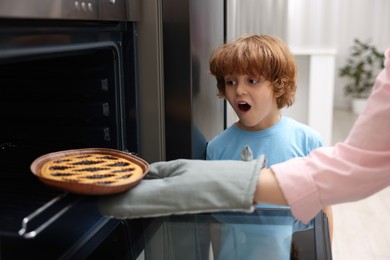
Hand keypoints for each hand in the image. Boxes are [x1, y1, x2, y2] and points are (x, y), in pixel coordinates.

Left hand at [98, 156, 264, 218]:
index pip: (127, 200)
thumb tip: (141, 173)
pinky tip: (138, 191)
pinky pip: (151, 206)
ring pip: (139, 207)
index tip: (99, 192)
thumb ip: (157, 171)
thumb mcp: (180, 167)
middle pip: (130, 206)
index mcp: (163, 194)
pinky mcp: (175, 209)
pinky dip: (140, 200)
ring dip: (127, 198)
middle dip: (116, 198)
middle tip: (104, 189)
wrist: (234, 189)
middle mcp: (163, 206)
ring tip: (118, 187)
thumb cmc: (212, 176)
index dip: (111, 197)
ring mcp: (169, 210)